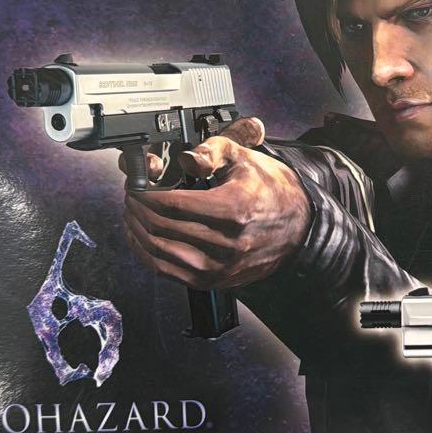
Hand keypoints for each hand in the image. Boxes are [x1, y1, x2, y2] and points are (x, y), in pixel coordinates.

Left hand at [120, 117, 311, 288]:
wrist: (300, 227)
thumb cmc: (272, 191)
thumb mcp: (245, 159)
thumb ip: (212, 151)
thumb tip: (184, 158)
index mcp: (233, 209)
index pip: (171, 204)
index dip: (144, 195)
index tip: (135, 186)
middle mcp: (225, 243)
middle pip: (161, 227)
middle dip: (137, 211)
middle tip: (131, 198)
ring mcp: (219, 267)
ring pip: (159, 253)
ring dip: (137, 233)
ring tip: (132, 216)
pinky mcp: (214, 281)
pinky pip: (168, 272)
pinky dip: (148, 256)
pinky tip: (141, 240)